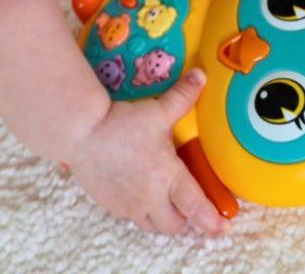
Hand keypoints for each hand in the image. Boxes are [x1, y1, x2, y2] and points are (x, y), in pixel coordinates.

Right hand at [67, 68, 228, 235]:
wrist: (82, 133)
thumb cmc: (122, 123)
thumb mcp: (157, 110)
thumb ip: (182, 96)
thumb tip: (201, 76)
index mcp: (167, 177)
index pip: (195, 206)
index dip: (211, 220)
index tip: (222, 227)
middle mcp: (150, 197)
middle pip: (175, 226)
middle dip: (187, 222)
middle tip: (191, 211)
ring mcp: (128, 205)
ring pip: (152, 226)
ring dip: (163, 220)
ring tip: (168, 208)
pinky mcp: (110, 204)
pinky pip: (131, 218)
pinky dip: (141, 213)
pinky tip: (140, 198)